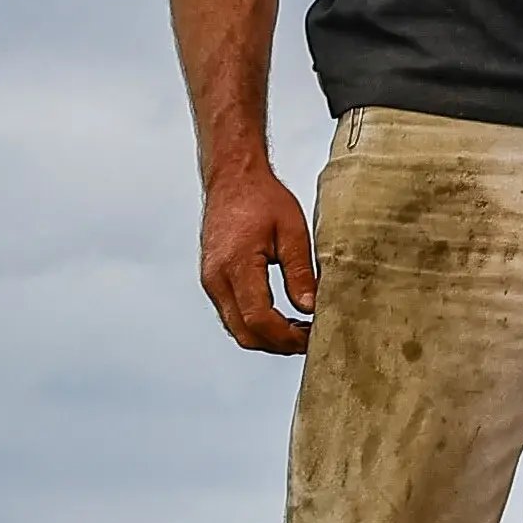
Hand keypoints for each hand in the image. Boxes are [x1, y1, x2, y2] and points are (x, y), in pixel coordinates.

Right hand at [200, 162, 316, 353]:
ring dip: (267, 337)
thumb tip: (310, 307)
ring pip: (236, 328)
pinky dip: (255, 325)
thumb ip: (300, 272)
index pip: (259, 319)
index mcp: (236, 265)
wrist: (233, 178)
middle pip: (244, 333)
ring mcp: (211, 281)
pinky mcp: (213, 280)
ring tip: (300, 330)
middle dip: (278, 344)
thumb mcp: (292, 231)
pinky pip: (232, 315)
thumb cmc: (261, 197)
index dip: (286, 336)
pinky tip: (281, 318)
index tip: (311, 337)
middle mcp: (217, 278)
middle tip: (309, 339)